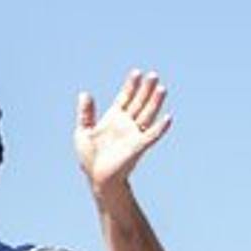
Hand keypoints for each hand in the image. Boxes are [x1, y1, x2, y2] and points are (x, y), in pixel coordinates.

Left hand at [75, 70, 172, 192]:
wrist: (98, 177)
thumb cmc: (90, 157)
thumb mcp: (83, 131)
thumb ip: (86, 113)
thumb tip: (85, 93)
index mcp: (113, 118)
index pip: (125, 97)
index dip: (131, 85)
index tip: (137, 73)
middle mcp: (126, 124)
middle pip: (139, 102)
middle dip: (146, 89)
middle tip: (154, 75)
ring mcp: (134, 134)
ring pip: (148, 114)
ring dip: (155, 102)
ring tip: (162, 88)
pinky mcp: (139, 146)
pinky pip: (152, 135)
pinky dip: (160, 127)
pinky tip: (168, 118)